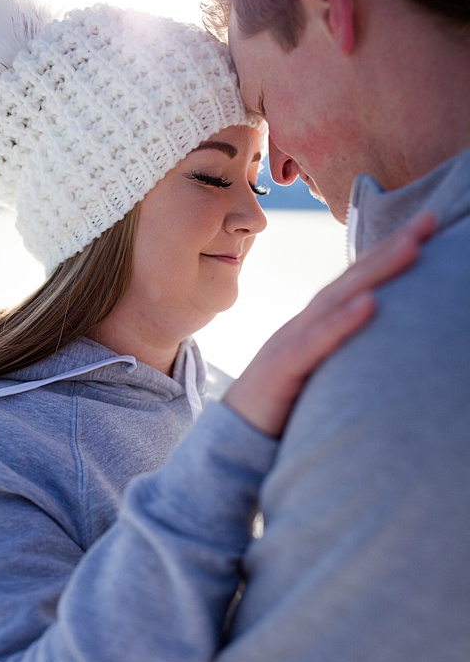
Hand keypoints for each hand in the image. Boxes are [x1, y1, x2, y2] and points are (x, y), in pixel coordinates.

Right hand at [224, 212, 434, 436]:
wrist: (232, 442)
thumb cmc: (280, 411)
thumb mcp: (319, 375)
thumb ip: (343, 355)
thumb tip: (387, 344)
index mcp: (313, 327)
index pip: (355, 283)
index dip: (387, 254)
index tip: (425, 228)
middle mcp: (302, 326)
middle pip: (350, 280)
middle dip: (390, 248)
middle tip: (428, 220)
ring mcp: (289, 344)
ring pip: (337, 300)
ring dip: (375, 271)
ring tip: (412, 247)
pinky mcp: (281, 369)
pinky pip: (315, 343)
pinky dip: (343, 321)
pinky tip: (371, 303)